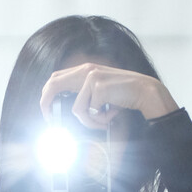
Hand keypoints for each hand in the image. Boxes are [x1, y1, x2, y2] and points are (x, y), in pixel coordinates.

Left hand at [40, 63, 178, 128]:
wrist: (144, 91)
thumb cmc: (123, 96)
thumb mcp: (100, 92)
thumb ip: (85, 96)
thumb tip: (70, 114)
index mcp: (85, 69)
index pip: (56, 78)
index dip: (46, 95)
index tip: (48, 113)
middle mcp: (86, 69)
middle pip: (53, 84)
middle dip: (46, 104)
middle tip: (50, 122)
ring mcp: (92, 77)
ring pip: (76, 109)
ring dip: (89, 122)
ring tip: (104, 120)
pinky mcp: (98, 87)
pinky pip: (90, 113)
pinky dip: (100, 120)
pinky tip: (112, 113)